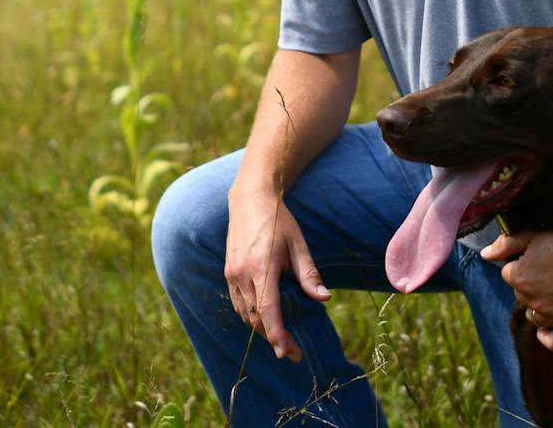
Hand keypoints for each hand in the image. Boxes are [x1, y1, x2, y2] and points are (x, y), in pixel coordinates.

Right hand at [224, 191, 330, 361]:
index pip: (267, 309)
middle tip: (293, 353)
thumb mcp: (298, 245)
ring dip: (262, 330)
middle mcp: (242, 273)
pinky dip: (251, 316)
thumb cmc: (278, 221)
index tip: (287, 353)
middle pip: (255, 318)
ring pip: (245, 314)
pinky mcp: (228, 272)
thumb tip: (324, 298)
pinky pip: (238, 304)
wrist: (250, 199)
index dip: (277, 334)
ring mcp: (232, 273)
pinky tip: (265, 320)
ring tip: (282, 340)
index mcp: (261, 266)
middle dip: (274, 339)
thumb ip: (309, 273)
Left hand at [480, 221, 552, 352]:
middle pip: (523, 295)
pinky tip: (550, 326)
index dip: (524, 264)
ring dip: (542, 305)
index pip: (510, 275)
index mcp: (520, 279)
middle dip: (532, 284)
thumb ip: (506, 246)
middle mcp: (534, 301)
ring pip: (536, 315)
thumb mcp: (534, 235)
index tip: (541, 258)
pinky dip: (548, 335)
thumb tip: (485, 255)